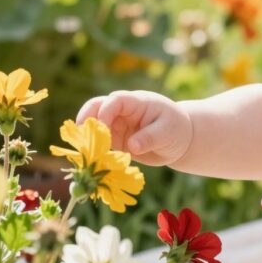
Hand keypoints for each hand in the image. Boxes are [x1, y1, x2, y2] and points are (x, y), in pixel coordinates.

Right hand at [75, 90, 193, 166]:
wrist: (180, 141)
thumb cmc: (176, 129)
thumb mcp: (168, 133)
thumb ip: (150, 138)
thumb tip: (131, 146)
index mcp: (136, 102)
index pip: (115, 100)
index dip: (105, 112)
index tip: (102, 128)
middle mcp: (122, 111)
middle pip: (96, 107)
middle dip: (86, 120)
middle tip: (82, 139)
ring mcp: (116, 125)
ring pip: (94, 127)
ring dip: (89, 139)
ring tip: (89, 154)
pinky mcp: (115, 140)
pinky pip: (101, 144)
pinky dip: (96, 151)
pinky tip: (97, 162)